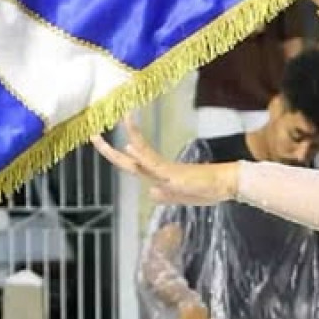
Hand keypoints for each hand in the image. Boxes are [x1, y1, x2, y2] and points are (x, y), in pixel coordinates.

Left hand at [93, 119, 237, 206]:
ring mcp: (165, 172)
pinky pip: (154, 166)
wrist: (227, 185)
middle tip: (92, 134)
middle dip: (107, 149)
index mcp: (156, 175)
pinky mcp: (174, 175)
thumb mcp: (180, 197)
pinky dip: (141, 157)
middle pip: (127, 159)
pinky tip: (130, 147)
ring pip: (140, 156)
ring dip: (129, 139)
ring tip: (118, 121)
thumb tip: (151, 192)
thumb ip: (165, 195)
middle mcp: (157, 171)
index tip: (100, 141)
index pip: (128, 164)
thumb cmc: (206, 190)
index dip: (112, 154)